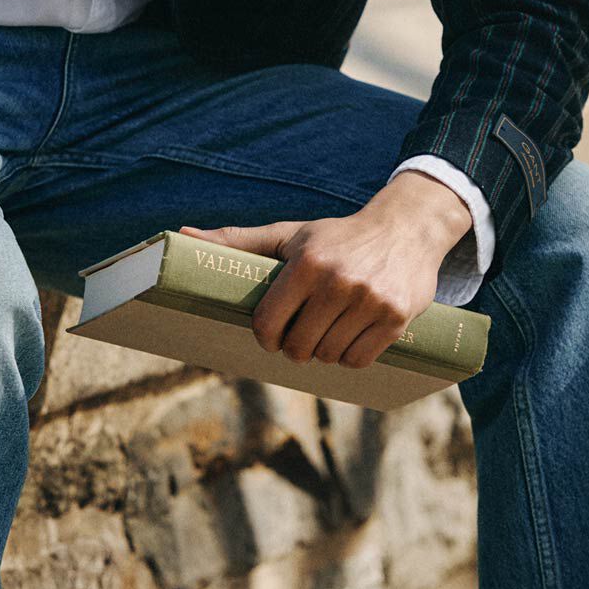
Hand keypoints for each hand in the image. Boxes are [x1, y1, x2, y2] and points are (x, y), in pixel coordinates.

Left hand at [177, 171, 473, 369]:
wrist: (406, 228)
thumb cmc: (335, 236)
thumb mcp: (288, 234)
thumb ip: (237, 240)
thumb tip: (182, 233)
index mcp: (306, 262)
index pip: (268, 324)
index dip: (266, 335)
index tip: (271, 332)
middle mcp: (337, 281)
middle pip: (299, 348)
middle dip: (295, 346)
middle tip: (302, 332)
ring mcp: (369, 301)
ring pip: (329, 356)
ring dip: (325, 351)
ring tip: (328, 328)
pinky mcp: (395, 318)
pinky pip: (359, 361)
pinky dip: (351, 356)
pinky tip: (351, 334)